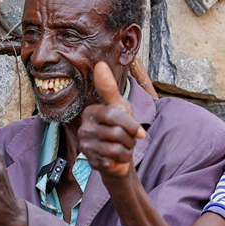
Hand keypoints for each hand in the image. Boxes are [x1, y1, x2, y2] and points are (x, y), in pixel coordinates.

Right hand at [79, 61, 145, 178]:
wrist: (119, 156)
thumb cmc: (120, 128)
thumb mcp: (119, 107)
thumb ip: (110, 88)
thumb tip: (100, 64)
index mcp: (91, 112)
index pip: (113, 116)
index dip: (131, 125)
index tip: (140, 132)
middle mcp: (84, 128)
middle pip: (116, 133)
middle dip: (130, 139)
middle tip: (128, 141)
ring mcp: (85, 146)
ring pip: (115, 148)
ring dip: (127, 150)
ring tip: (123, 148)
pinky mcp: (90, 161)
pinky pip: (112, 161)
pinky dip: (121, 161)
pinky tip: (117, 159)